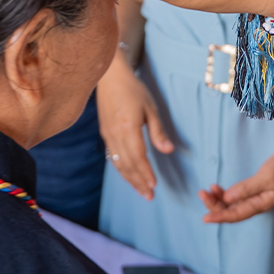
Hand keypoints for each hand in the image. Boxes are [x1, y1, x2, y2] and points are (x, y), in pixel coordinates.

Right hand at [97, 55, 173, 200]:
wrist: (109, 77)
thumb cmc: (133, 89)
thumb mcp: (150, 108)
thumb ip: (157, 131)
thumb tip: (168, 150)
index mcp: (128, 128)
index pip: (138, 156)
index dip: (145, 172)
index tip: (153, 185)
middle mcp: (115, 135)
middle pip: (127, 165)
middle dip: (138, 182)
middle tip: (149, 196)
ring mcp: (108, 135)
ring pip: (118, 163)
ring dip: (129, 179)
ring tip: (140, 190)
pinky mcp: (105, 133)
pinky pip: (113, 156)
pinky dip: (121, 169)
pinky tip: (128, 174)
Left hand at [199, 143, 273, 223]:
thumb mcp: (267, 177)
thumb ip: (247, 188)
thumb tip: (228, 199)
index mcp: (262, 204)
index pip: (237, 214)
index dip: (220, 217)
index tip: (205, 218)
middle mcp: (257, 204)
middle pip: (232, 211)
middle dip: (215, 205)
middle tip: (201, 193)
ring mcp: (256, 197)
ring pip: (232, 204)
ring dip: (218, 199)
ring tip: (205, 191)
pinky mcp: (255, 189)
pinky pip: (236, 196)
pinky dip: (225, 193)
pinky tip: (216, 188)